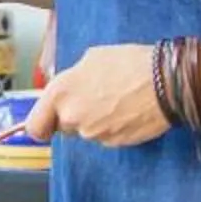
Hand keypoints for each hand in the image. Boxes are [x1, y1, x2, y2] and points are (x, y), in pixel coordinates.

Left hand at [24, 43, 169, 146]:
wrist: (165, 82)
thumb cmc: (129, 63)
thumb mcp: (92, 58)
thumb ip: (71, 79)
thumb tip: (69, 88)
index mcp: (60, 93)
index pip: (35, 126)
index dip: (42, 124)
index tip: (48, 121)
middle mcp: (72, 117)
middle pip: (64, 127)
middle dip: (74, 116)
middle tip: (94, 100)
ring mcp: (93, 134)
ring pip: (87, 131)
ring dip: (95, 120)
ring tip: (116, 100)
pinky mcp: (114, 143)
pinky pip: (106, 137)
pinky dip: (113, 127)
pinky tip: (127, 110)